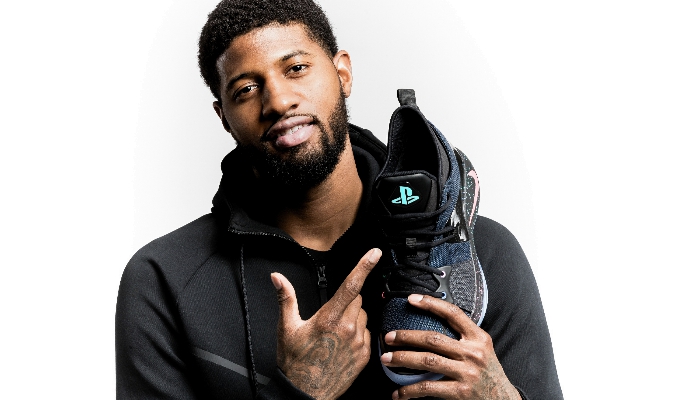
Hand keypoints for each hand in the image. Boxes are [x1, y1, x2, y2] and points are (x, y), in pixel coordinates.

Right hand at [271, 248, 380, 399]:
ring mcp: (358, 343)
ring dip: (352, 317)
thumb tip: (277, 278)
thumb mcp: (287, 328)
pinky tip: (342, 343)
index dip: (364, 266)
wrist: (305, 393)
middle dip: (346, 301)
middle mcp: (347, 329)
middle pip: (357, 299)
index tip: (375, 253)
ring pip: (362, 315)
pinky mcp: (365, 355)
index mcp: (328, 319)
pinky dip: (357, 333)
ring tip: (334, 333)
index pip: (351, 285)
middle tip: (329, 316)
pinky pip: (367, 333)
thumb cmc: (295, 362)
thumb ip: (286, 298)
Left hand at [380, 294, 520, 399]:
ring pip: (427, 361)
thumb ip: (464, 337)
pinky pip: (428, 387)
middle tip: (387, 337)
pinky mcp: (460, 392)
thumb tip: (434, 322)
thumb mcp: (483, 349)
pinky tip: (398, 393)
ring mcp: (466, 372)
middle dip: (406, 336)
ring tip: (386, 358)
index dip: (431, 304)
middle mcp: (473, 352)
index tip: (411, 299)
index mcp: (478, 337)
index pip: (453, 314)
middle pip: (433, 339)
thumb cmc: (489, 373)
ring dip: (402, 358)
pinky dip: (409, 390)